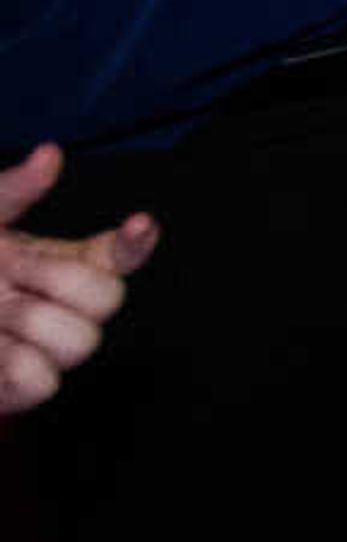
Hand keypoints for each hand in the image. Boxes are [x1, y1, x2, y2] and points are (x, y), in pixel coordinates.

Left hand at [0, 147, 156, 417]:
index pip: (120, 255)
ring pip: (81, 342)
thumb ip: (13, 190)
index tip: (139, 222)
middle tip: (9, 268)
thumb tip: (51, 153)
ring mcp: (43, 350)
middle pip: (109, 299)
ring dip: (28, 321)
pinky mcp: (20, 389)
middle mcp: (62, 307)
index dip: (136, 242)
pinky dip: (11, 361)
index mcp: (62, 264)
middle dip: (58, 279)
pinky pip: (43, 381)